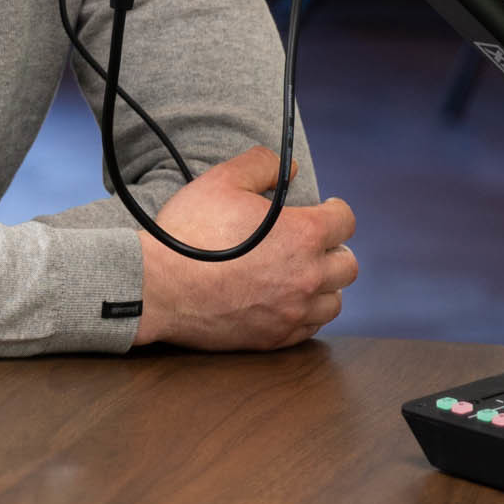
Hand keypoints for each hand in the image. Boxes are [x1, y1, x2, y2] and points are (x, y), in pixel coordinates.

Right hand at [131, 149, 356, 351]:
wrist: (157, 287)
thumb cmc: (188, 234)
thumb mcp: (221, 181)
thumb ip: (261, 164)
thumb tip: (288, 167)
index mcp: (303, 235)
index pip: (345, 221)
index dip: (336, 211)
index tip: (326, 210)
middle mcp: (307, 276)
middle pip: (347, 265)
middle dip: (335, 251)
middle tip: (317, 246)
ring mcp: (292, 312)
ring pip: (334, 302)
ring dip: (325, 287)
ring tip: (306, 277)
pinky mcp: (273, 338)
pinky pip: (309, 329)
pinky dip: (305, 314)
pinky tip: (288, 303)